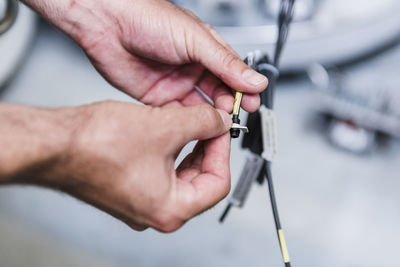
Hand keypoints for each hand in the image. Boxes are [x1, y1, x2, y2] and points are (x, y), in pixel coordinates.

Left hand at [24, 0, 267, 111]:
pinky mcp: (158, 98)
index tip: (251, 104)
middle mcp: (192, 68)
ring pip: (200, 107)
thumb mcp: (195, 39)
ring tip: (219, 125)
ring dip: (210, 117)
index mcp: (205, 50)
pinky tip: (197, 127)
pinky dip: (189, 123)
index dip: (243, 90)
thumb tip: (254, 79)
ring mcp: (175, 84)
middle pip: (218, 93)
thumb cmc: (147, 18)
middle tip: (235, 117)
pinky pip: (178, 115)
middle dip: (228, 106)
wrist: (106, 24)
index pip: (232, 74)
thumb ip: (225, 63)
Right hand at [39, 102, 231, 231]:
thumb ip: (202, 122)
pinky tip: (169, 130)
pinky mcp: (129, 188)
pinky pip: (161, 172)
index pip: (218, 183)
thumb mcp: (164, 126)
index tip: (222, 129)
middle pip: (201, 180)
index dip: (223, 151)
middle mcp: (156, 212)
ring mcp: (141, 202)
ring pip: (181, 174)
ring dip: (189, 147)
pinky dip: (170, 151)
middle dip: (207, 148)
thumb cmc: (96, 145)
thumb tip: (220, 121)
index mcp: (171, 209)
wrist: (54, 144)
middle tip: (210, 124)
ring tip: (191, 123)